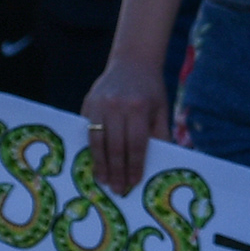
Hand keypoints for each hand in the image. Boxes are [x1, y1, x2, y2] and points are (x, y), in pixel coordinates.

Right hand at [82, 57, 170, 196]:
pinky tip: (95, 162)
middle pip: (116, 146)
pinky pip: (88, 131)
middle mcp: (117, 106)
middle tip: (118, 189)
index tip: (134, 182)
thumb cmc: (150, 90)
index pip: (137, 143)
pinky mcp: (87, 103)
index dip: (135, 165)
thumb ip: (160, 135)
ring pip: (97, 141)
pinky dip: (91, 149)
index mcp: (139, 108)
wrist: (132, 61)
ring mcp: (99, 104)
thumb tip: (162, 163)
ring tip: (104, 180)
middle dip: (117, 170)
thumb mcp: (161, 109)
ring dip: (100, 164)